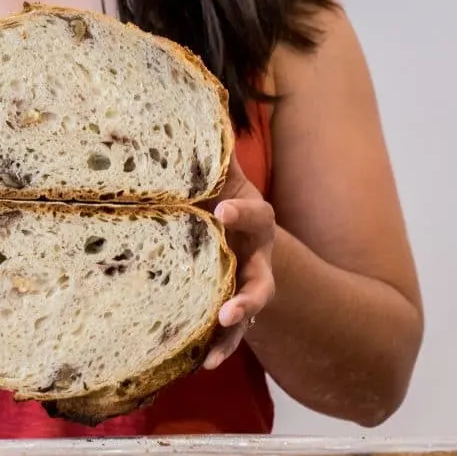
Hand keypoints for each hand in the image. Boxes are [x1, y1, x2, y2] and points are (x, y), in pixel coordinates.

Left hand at [198, 151, 276, 369]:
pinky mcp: (235, 313)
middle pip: (261, 277)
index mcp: (253, 222)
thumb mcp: (224, 181)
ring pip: (250, 310)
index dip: (242, 212)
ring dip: (237, 326)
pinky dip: (219, 349)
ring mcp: (249, 289)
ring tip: (220, 337)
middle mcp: (256, 258)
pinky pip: (231, 337)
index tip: (220, 209)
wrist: (254, 245)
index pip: (255, 215)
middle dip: (247, 292)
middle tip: (230, 306)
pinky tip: (203, 363)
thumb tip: (195, 92)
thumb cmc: (226, 204)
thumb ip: (212, 153)